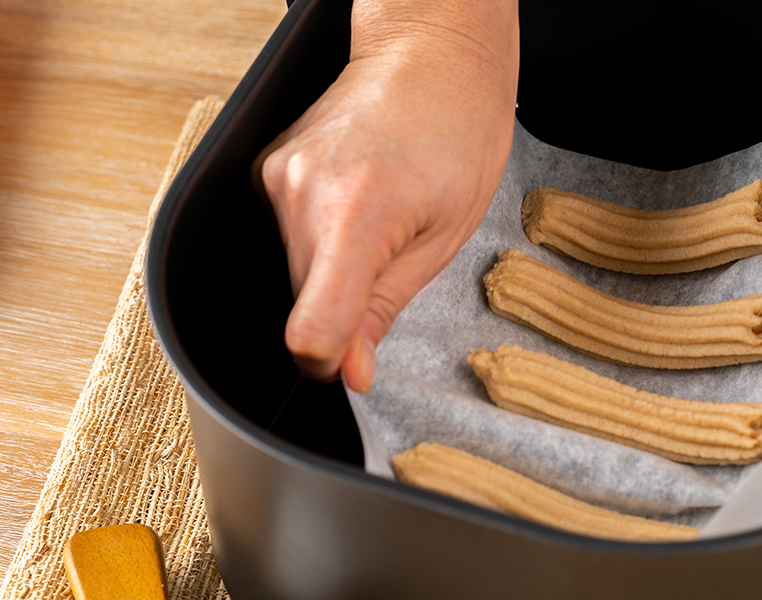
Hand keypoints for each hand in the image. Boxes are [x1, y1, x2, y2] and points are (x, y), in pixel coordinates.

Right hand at [254, 0, 517, 391]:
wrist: (431, 53)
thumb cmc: (459, 132)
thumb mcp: (445, 237)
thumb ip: (385, 309)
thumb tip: (351, 370)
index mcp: (358, 213)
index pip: (310, 330)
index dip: (332, 360)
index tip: (356, 356)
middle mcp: (301, 193)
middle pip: (301, 306)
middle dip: (343, 310)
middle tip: (394, 258)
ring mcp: (276, 176)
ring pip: (292, 272)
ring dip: (332, 273)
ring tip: (381, 219)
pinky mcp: (265, 167)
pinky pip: (285, 237)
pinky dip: (318, 241)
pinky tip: (356, 205)